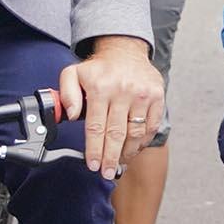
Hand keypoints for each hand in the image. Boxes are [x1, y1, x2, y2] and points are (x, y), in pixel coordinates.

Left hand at [53, 36, 163, 173]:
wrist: (125, 50)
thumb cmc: (99, 68)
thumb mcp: (73, 74)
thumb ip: (66, 94)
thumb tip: (70, 115)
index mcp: (100, 87)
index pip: (96, 126)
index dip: (94, 149)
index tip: (92, 165)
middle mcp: (123, 91)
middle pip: (116, 134)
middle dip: (110, 158)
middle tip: (106, 173)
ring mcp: (143, 94)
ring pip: (135, 133)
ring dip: (127, 153)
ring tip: (119, 164)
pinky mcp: (157, 97)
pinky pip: (150, 126)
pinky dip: (142, 142)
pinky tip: (133, 149)